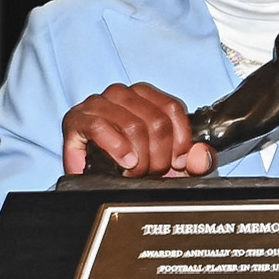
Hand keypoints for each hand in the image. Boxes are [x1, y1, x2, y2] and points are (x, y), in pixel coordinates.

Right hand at [62, 82, 214, 176]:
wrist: (96, 184)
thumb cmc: (133, 167)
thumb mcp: (172, 166)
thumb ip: (196, 161)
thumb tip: (201, 157)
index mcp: (146, 96)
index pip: (173, 108)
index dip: (180, 140)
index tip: (177, 162)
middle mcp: (122, 94)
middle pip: (156, 121)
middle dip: (159, 156)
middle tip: (151, 172)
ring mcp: (98, 103)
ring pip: (133, 126)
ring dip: (139, 158)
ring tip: (134, 171)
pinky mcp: (76, 119)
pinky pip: (100, 127)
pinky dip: (116, 148)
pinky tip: (124, 162)